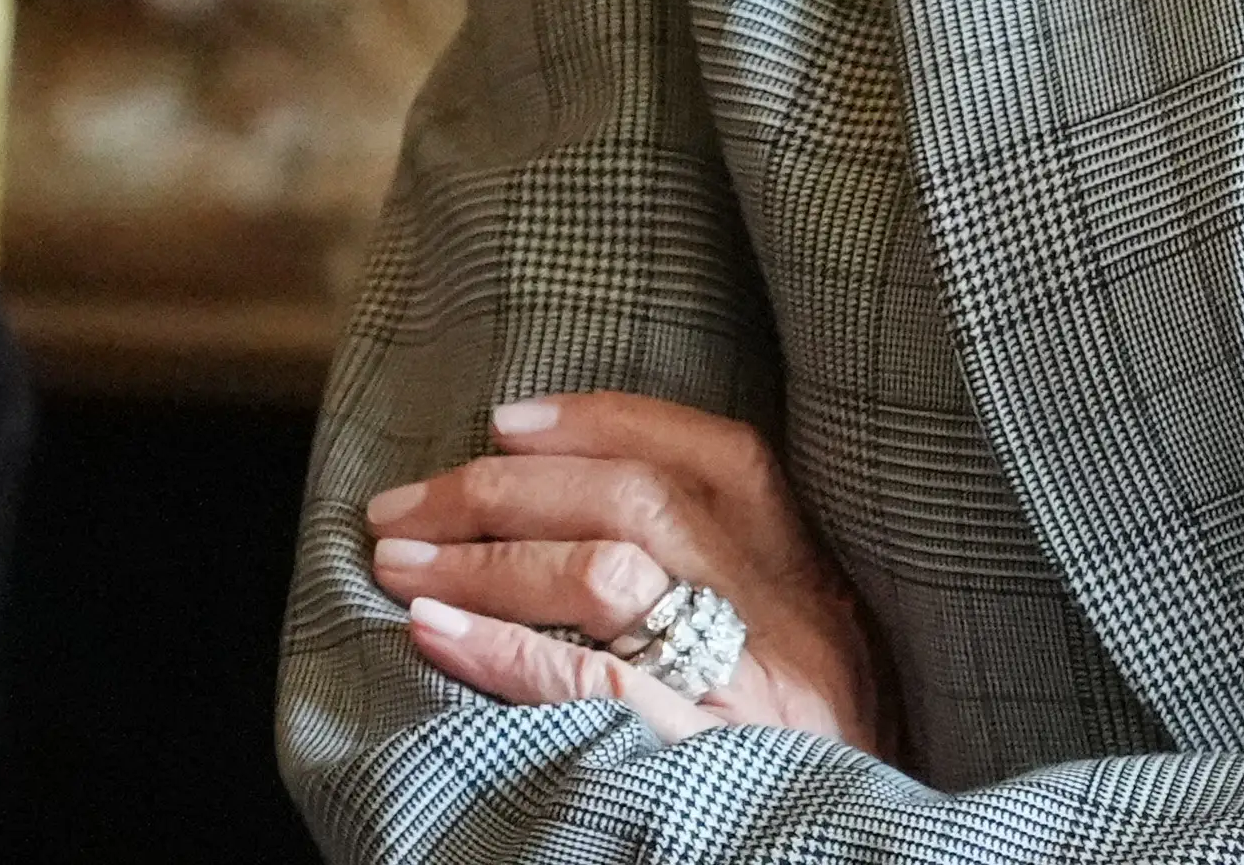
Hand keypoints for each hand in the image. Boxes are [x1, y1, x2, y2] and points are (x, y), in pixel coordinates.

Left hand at [363, 390, 895, 752]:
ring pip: (608, 576)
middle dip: (506, 488)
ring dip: (485, 556)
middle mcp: (790, 623)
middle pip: (642, 504)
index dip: (609, 423)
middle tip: (406, 506)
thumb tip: (585, 517)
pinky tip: (434, 632)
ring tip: (399, 564)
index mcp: (813, 584)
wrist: (843, 853)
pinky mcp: (700, 760)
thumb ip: (734, 589)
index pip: (724, 460)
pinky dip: (502, 648)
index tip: (507, 422)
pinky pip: (591, 685)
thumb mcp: (803, 659)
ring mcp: (746, 693)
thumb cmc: (809, 763)